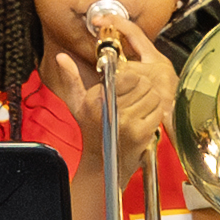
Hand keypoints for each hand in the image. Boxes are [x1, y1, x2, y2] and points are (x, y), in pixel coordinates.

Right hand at [42, 32, 180, 153]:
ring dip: (150, 104)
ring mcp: (125, 122)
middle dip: (143, 91)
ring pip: (154, 97)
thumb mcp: (77, 103)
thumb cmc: (91, 129)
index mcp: (95, 98)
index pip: (130, 76)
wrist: (100, 162)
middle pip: (145, 84)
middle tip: (133, 103)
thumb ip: (72, 78)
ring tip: (137, 112)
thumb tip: (61, 57)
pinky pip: (158, 112)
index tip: (125, 90)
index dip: (132, 81)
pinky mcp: (139, 133)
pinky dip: (154, 116)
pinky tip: (142, 122)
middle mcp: (109, 109)